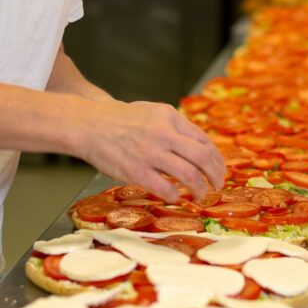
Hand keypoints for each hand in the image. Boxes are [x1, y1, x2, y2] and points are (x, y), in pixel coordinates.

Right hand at [79, 100, 225, 202]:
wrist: (89, 124)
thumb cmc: (120, 120)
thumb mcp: (152, 112)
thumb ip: (174, 126)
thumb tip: (198, 146)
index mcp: (169, 117)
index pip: (204, 140)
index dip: (216, 158)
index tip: (219, 169)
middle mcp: (163, 133)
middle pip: (203, 158)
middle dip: (216, 175)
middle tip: (218, 185)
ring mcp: (150, 153)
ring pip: (189, 175)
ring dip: (200, 189)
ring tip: (200, 196)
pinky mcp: (136, 171)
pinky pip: (166, 188)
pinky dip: (176, 195)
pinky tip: (175, 196)